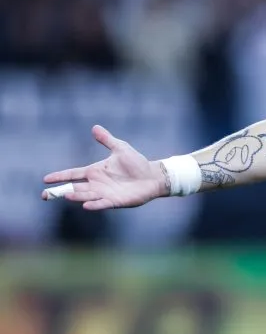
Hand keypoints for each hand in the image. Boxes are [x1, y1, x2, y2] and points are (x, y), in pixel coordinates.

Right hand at [41, 125, 167, 209]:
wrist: (152, 176)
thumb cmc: (136, 163)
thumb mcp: (120, 148)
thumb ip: (107, 140)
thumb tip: (95, 127)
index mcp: (95, 171)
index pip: (73, 174)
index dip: (60, 176)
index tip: (46, 179)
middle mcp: (96, 184)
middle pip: (74, 188)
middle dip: (60, 192)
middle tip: (45, 195)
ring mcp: (104, 193)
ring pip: (86, 196)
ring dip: (76, 197)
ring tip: (66, 195)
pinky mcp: (114, 201)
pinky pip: (102, 203)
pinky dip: (94, 205)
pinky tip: (86, 205)